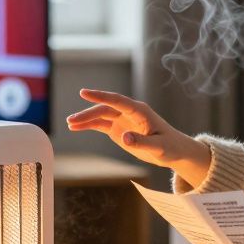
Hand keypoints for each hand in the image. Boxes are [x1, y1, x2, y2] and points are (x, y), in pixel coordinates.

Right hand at [65, 89, 212, 187]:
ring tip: (69, 124)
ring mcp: (123, 119)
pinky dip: (88, 125)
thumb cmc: (170, 147)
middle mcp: (129, 112)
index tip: (84, 93)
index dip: (101, 96)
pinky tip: (75, 127)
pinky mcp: (119, 129)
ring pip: (100, 115)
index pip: (117, 100)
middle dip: (88, 113)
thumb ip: (142, 142)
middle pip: (105, 108)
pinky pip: (100, 124)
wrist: (174, 150)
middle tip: (72, 120)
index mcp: (140, 111)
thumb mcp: (158, 147)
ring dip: (85, 119)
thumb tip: (124, 137)